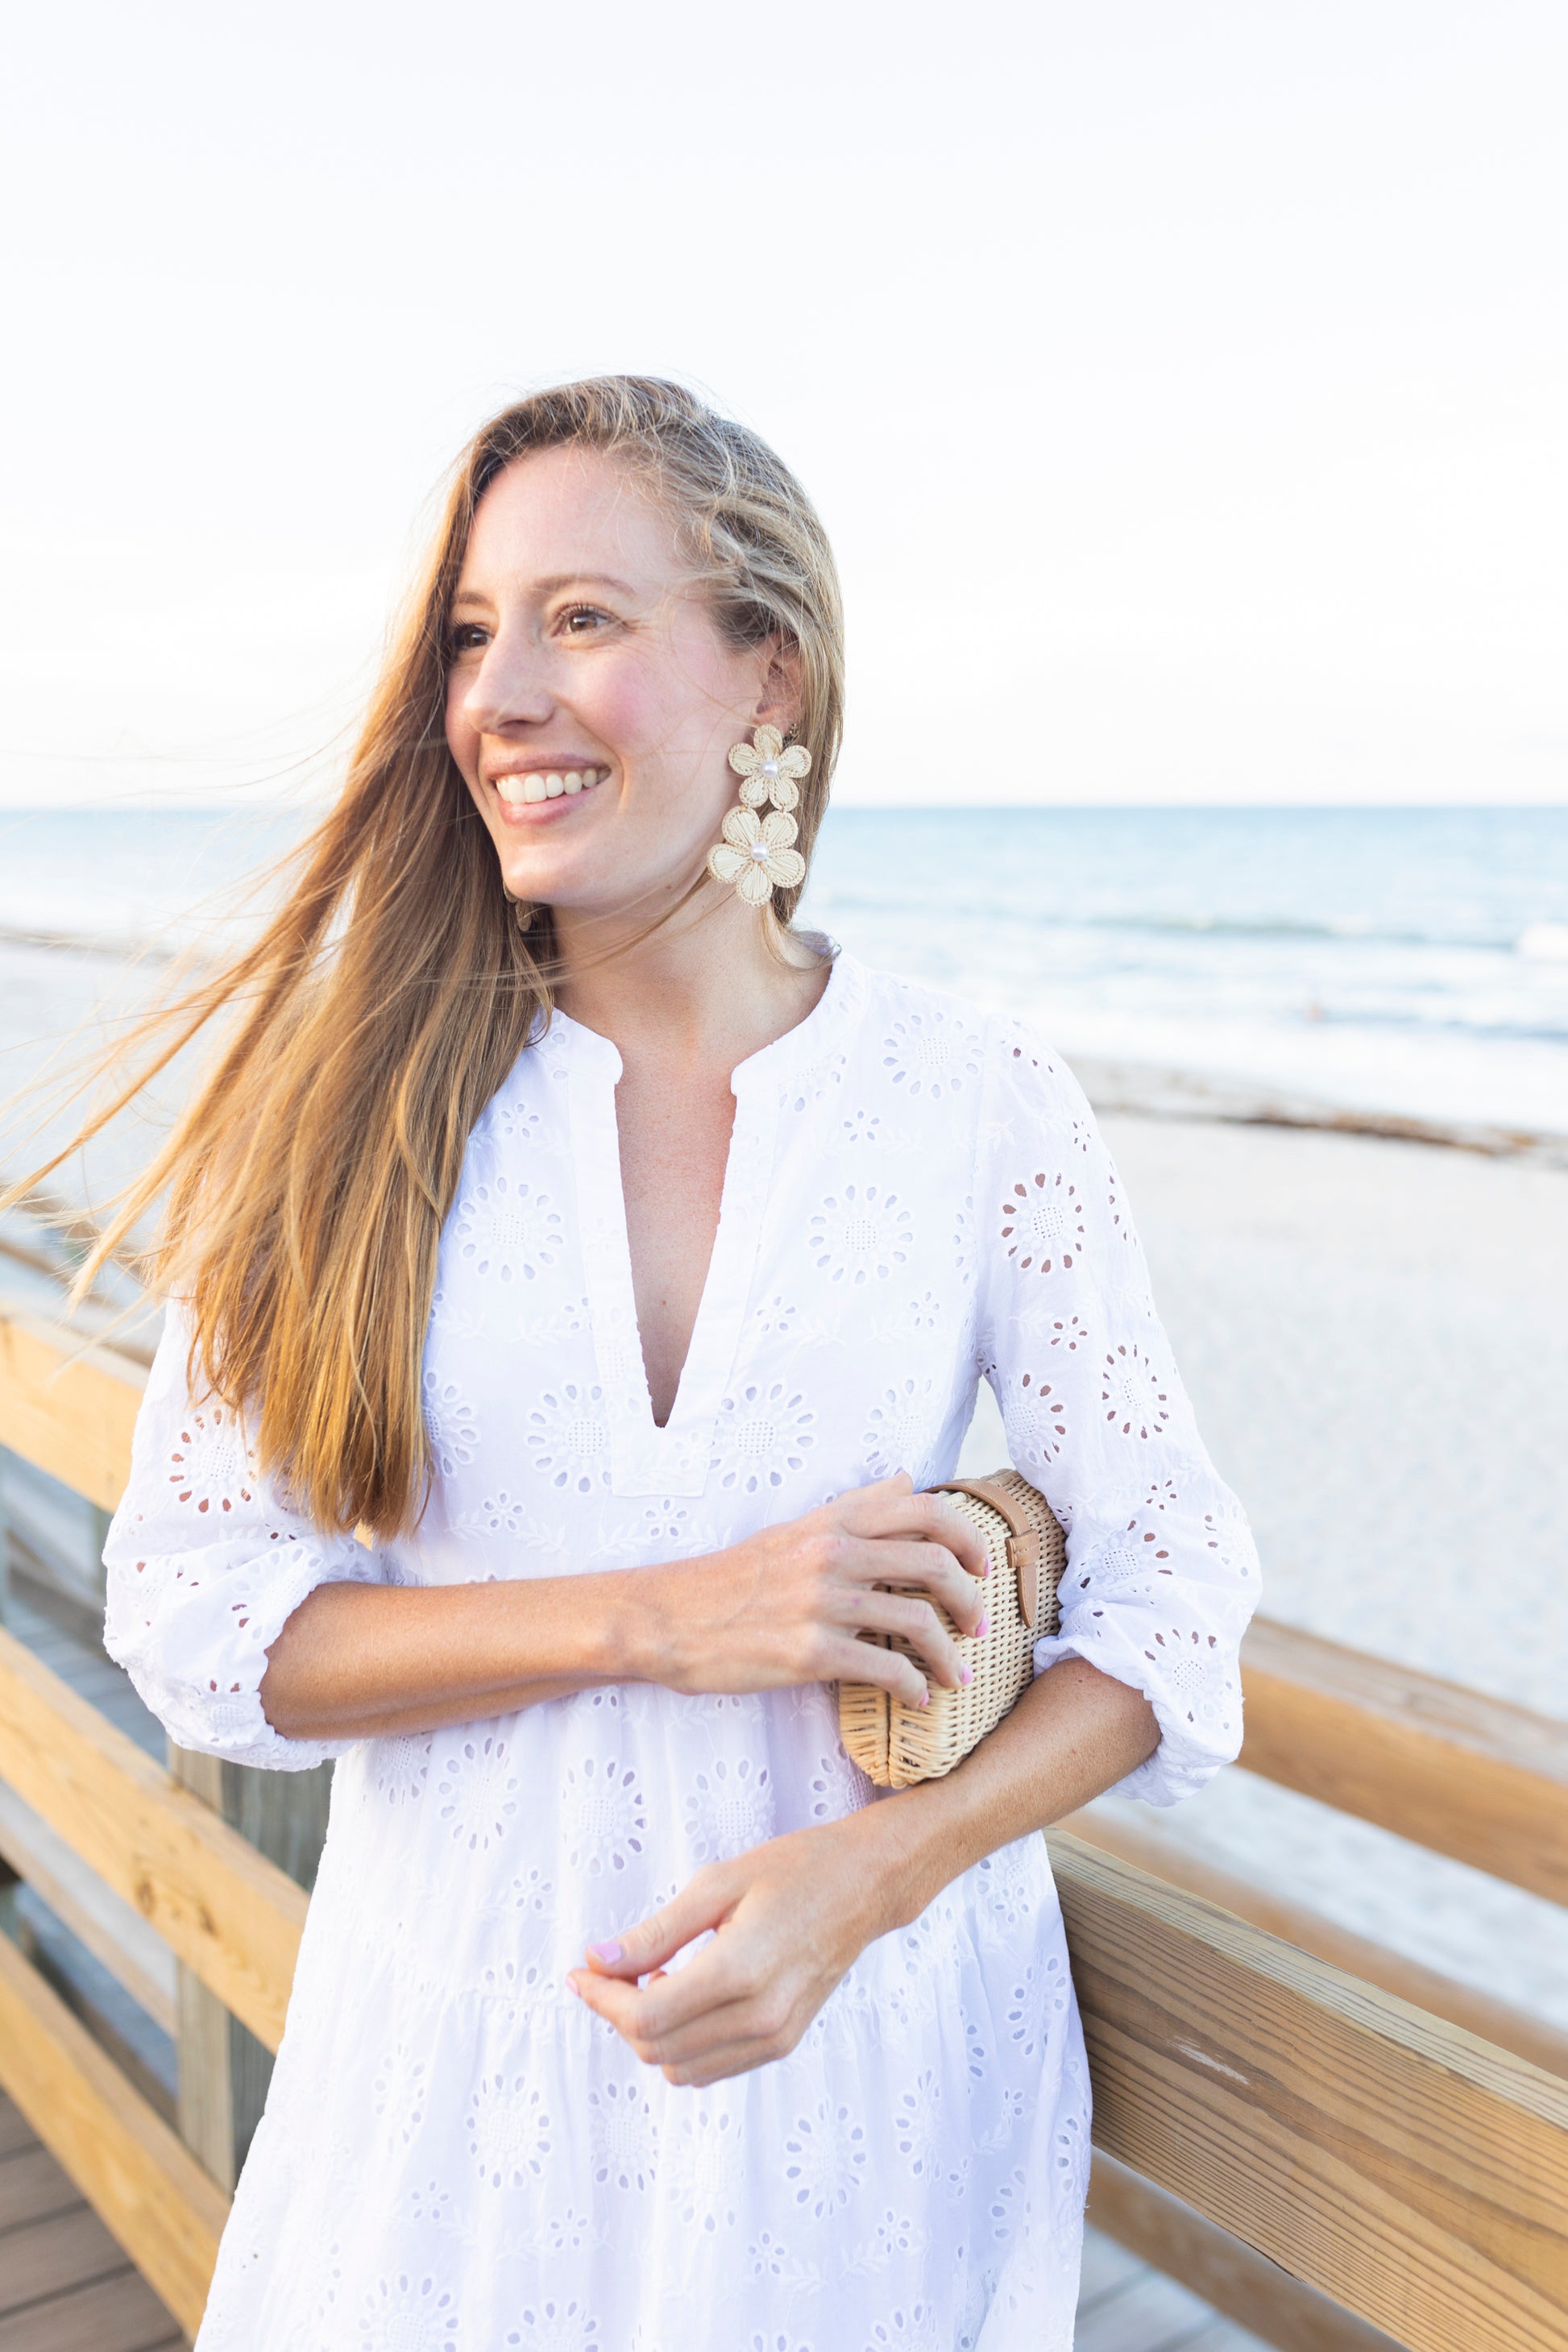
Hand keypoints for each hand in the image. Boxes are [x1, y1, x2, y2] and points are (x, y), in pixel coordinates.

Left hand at [567, 1819, 882, 2086]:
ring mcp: (774, 2037)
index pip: (647, 2017)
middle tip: (606, 1971)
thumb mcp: (718, 1884)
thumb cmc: (794, 1871)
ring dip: (647, 2035)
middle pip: (657, 2047)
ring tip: (645, 1982)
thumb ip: (656, 1932)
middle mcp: (760, 2018)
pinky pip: (711, 2067)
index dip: (602, 2000)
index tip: (582, 1971)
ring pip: (680, 2068)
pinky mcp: (781, 2043)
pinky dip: (680, 2045)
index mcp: (740, 1972)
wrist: (864, 1886)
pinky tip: (680, 1998)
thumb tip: (598, 1959)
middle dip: (617, 2014)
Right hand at [630, 1473, 990, 1707]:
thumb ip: (856, 1505)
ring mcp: (821, 1604)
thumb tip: (906, 1477)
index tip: (983, 1568)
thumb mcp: (794, 1528)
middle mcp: (832, 1554)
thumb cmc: (733, 1578)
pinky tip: (918, 1698)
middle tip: (979, 1626)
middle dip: (972, 1600)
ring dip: (952, 1656)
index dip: (969, 1539)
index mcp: (831, 1522)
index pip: (925, 1510)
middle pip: (936, 1564)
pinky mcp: (809, 1654)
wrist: (667, 1620)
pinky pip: (886, 1670)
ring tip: (958, 1675)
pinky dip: (915, 1687)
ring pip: (920, 1622)